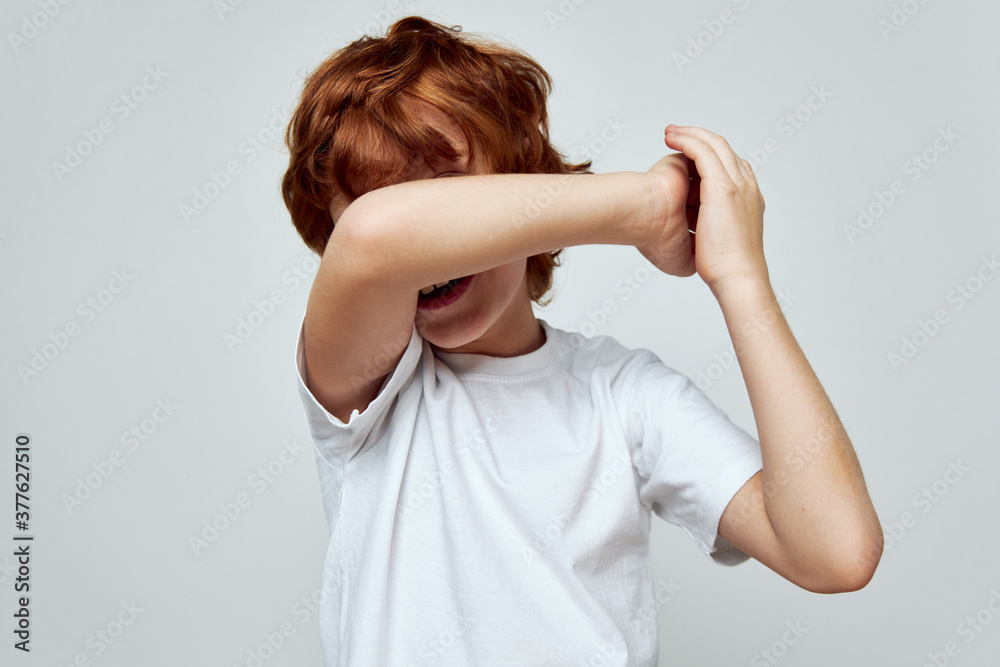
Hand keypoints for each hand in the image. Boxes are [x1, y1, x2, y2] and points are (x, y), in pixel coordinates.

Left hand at [642, 126, 768, 292]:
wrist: (739, 277)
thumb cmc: (729, 269)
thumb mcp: (723, 241)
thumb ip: (714, 230)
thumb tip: (699, 237)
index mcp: (749, 198)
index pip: (731, 165)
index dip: (709, 155)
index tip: (689, 154)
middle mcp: (747, 186)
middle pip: (724, 149)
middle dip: (698, 137)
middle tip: (675, 133)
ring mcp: (737, 184)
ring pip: (714, 146)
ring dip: (690, 134)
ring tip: (669, 132)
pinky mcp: (722, 187)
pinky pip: (703, 153)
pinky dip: (687, 141)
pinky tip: (671, 139)